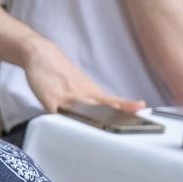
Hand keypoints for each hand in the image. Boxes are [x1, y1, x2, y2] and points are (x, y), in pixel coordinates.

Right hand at [24, 48, 145, 115]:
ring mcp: (65, 96)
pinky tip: (68, 127)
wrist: (41, 54)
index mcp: (89, 90)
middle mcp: (81, 93)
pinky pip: (56, 113)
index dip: (125, 104)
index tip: (141, 106)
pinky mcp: (49, 98)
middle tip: (135, 114)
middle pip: (101, 105)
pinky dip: (62, 121)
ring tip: (111, 122)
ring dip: (94, 117)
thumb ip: (92, 98)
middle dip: (116, 110)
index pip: (111, 100)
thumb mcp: (81, 82)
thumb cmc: (62, 71)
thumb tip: (108, 109)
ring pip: (82, 109)